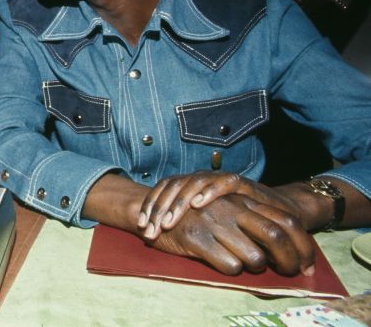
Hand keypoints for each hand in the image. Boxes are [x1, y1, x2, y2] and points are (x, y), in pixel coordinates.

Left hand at [138, 172, 302, 238]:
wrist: (275, 213)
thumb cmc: (234, 222)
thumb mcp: (203, 224)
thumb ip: (184, 225)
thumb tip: (151, 237)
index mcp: (189, 187)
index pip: (163, 190)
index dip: (149, 205)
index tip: (141, 226)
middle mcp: (202, 179)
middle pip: (173, 185)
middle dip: (158, 207)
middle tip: (150, 228)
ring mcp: (219, 179)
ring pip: (192, 183)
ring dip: (178, 202)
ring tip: (167, 221)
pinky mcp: (241, 183)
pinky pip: (223, 182)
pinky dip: (210, 191)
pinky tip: (198, 203)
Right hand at [148, 193, 315, 275]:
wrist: (148, 210)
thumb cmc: (192, 214)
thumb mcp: (224, 208)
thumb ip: (250, 221)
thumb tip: (285, 249)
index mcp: (242, 200)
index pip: (287, 221)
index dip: (302, 246)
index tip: (305, 266)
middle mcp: (232, 208)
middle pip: (276, 237)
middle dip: (288, 261)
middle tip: (287, 273)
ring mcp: (215, 222)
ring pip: (255, 258)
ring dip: (255, 268)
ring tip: (245, 265)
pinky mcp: (197, 239)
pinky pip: (229, 265)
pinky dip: (231, 270)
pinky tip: (220, 262)